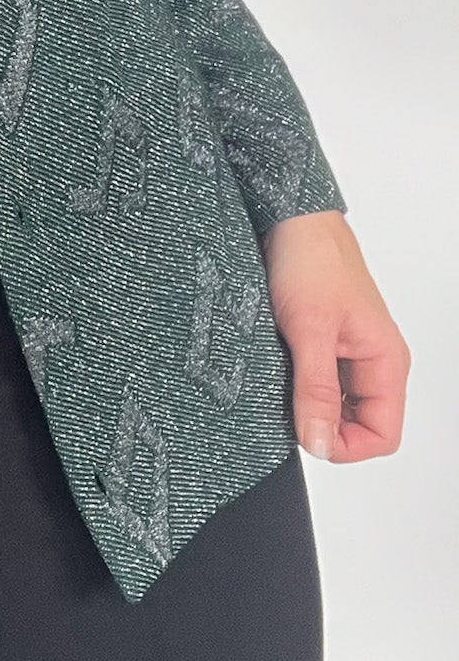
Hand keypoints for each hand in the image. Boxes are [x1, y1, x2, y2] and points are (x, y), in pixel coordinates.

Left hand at [261, 209, 410, 462]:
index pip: (381, 435)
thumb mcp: (309, 330)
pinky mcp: (322, 339)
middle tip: (284, 405)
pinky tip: (275, 366)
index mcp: (386, 362)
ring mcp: (347, 351)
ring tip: (279, 379)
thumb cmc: (310, 259)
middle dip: (323, 425)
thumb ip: (316, 390)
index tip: (304, 433)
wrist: (290, 215)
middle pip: (358, 424)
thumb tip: (319, 444)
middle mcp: (372, 360)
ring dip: (307, 402)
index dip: (344, 445)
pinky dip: (296, 382)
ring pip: (334, 403)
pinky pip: (316, 379)